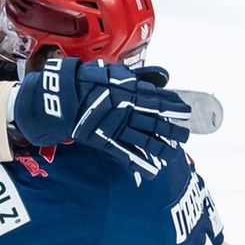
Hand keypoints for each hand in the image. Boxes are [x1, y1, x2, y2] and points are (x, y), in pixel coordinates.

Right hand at [15, 58, 190, 175]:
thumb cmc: (84, 81)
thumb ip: (137, 76)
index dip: (173, 106)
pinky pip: (124, 154)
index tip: (185, 110)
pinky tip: (150, 171)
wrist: (58, 96)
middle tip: (186, 134)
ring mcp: (116, 126)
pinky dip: (137, 164)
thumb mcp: (113, 72)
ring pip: (145, 139)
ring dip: (161, 147)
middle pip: (156, 122)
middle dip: (172, 129)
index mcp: (130, 92)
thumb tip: (162, 76)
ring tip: (173, 152)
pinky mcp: (104, 140)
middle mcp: (127, 110)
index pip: (158, 100)